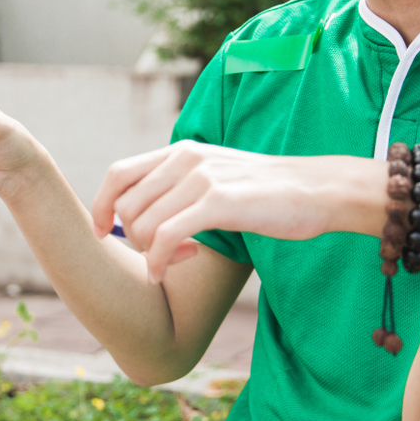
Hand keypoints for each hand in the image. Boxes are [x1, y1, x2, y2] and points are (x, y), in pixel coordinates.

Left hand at [91, 140, 383, 282]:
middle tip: (160, 254)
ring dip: (150, 252)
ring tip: (178, 258)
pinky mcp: (219, 201)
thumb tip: (134, 215)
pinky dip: (158, 260)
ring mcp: (202, 178)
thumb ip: (177, 188)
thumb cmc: (265, 194)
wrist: (319, 190)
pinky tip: (169, 268)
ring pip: (143, 223)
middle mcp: (185, 159)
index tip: (101, 232)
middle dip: (133, 237)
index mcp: (180, 151)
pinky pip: (165, 236)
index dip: (100, 205)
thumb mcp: (213, 179)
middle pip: (127, 206)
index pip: (118, 174)